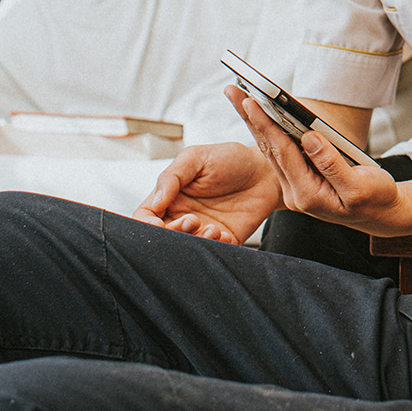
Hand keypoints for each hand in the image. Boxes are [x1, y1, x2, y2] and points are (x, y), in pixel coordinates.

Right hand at [132, 141, 279, 243]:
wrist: (266, 170)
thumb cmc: (230, 159)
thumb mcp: (197, 158)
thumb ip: (172, 176)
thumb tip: (155, 202)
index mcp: (171, 197)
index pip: (145, 217)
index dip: (146, 225)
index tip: (158, 224)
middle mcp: (184, 215)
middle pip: (162, 237)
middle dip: (173, 234)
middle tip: (192, 220)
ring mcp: (204, 229)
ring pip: (187, 248)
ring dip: (196, 242)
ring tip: (213, 228)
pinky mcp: (226, 239)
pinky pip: (214, 252)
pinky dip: (216, 248)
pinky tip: (225, 234)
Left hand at [226, 85, 402, 233]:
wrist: (381, 214)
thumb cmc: (375, 198)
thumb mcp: (360, 184)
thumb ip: (332, 164)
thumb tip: (310, 138)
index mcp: (308, 195)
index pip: (283, 153)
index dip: (267, 125)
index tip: (252, 102)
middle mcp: (295, 193)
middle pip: (269, 150)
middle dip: (252, 120)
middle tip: (234, 92)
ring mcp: (295, 188)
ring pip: (271, 151)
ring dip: (256, 124)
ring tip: (242, 98)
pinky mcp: (299, 181)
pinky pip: (281, 153)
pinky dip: (270, 132)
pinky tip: (262, 117)